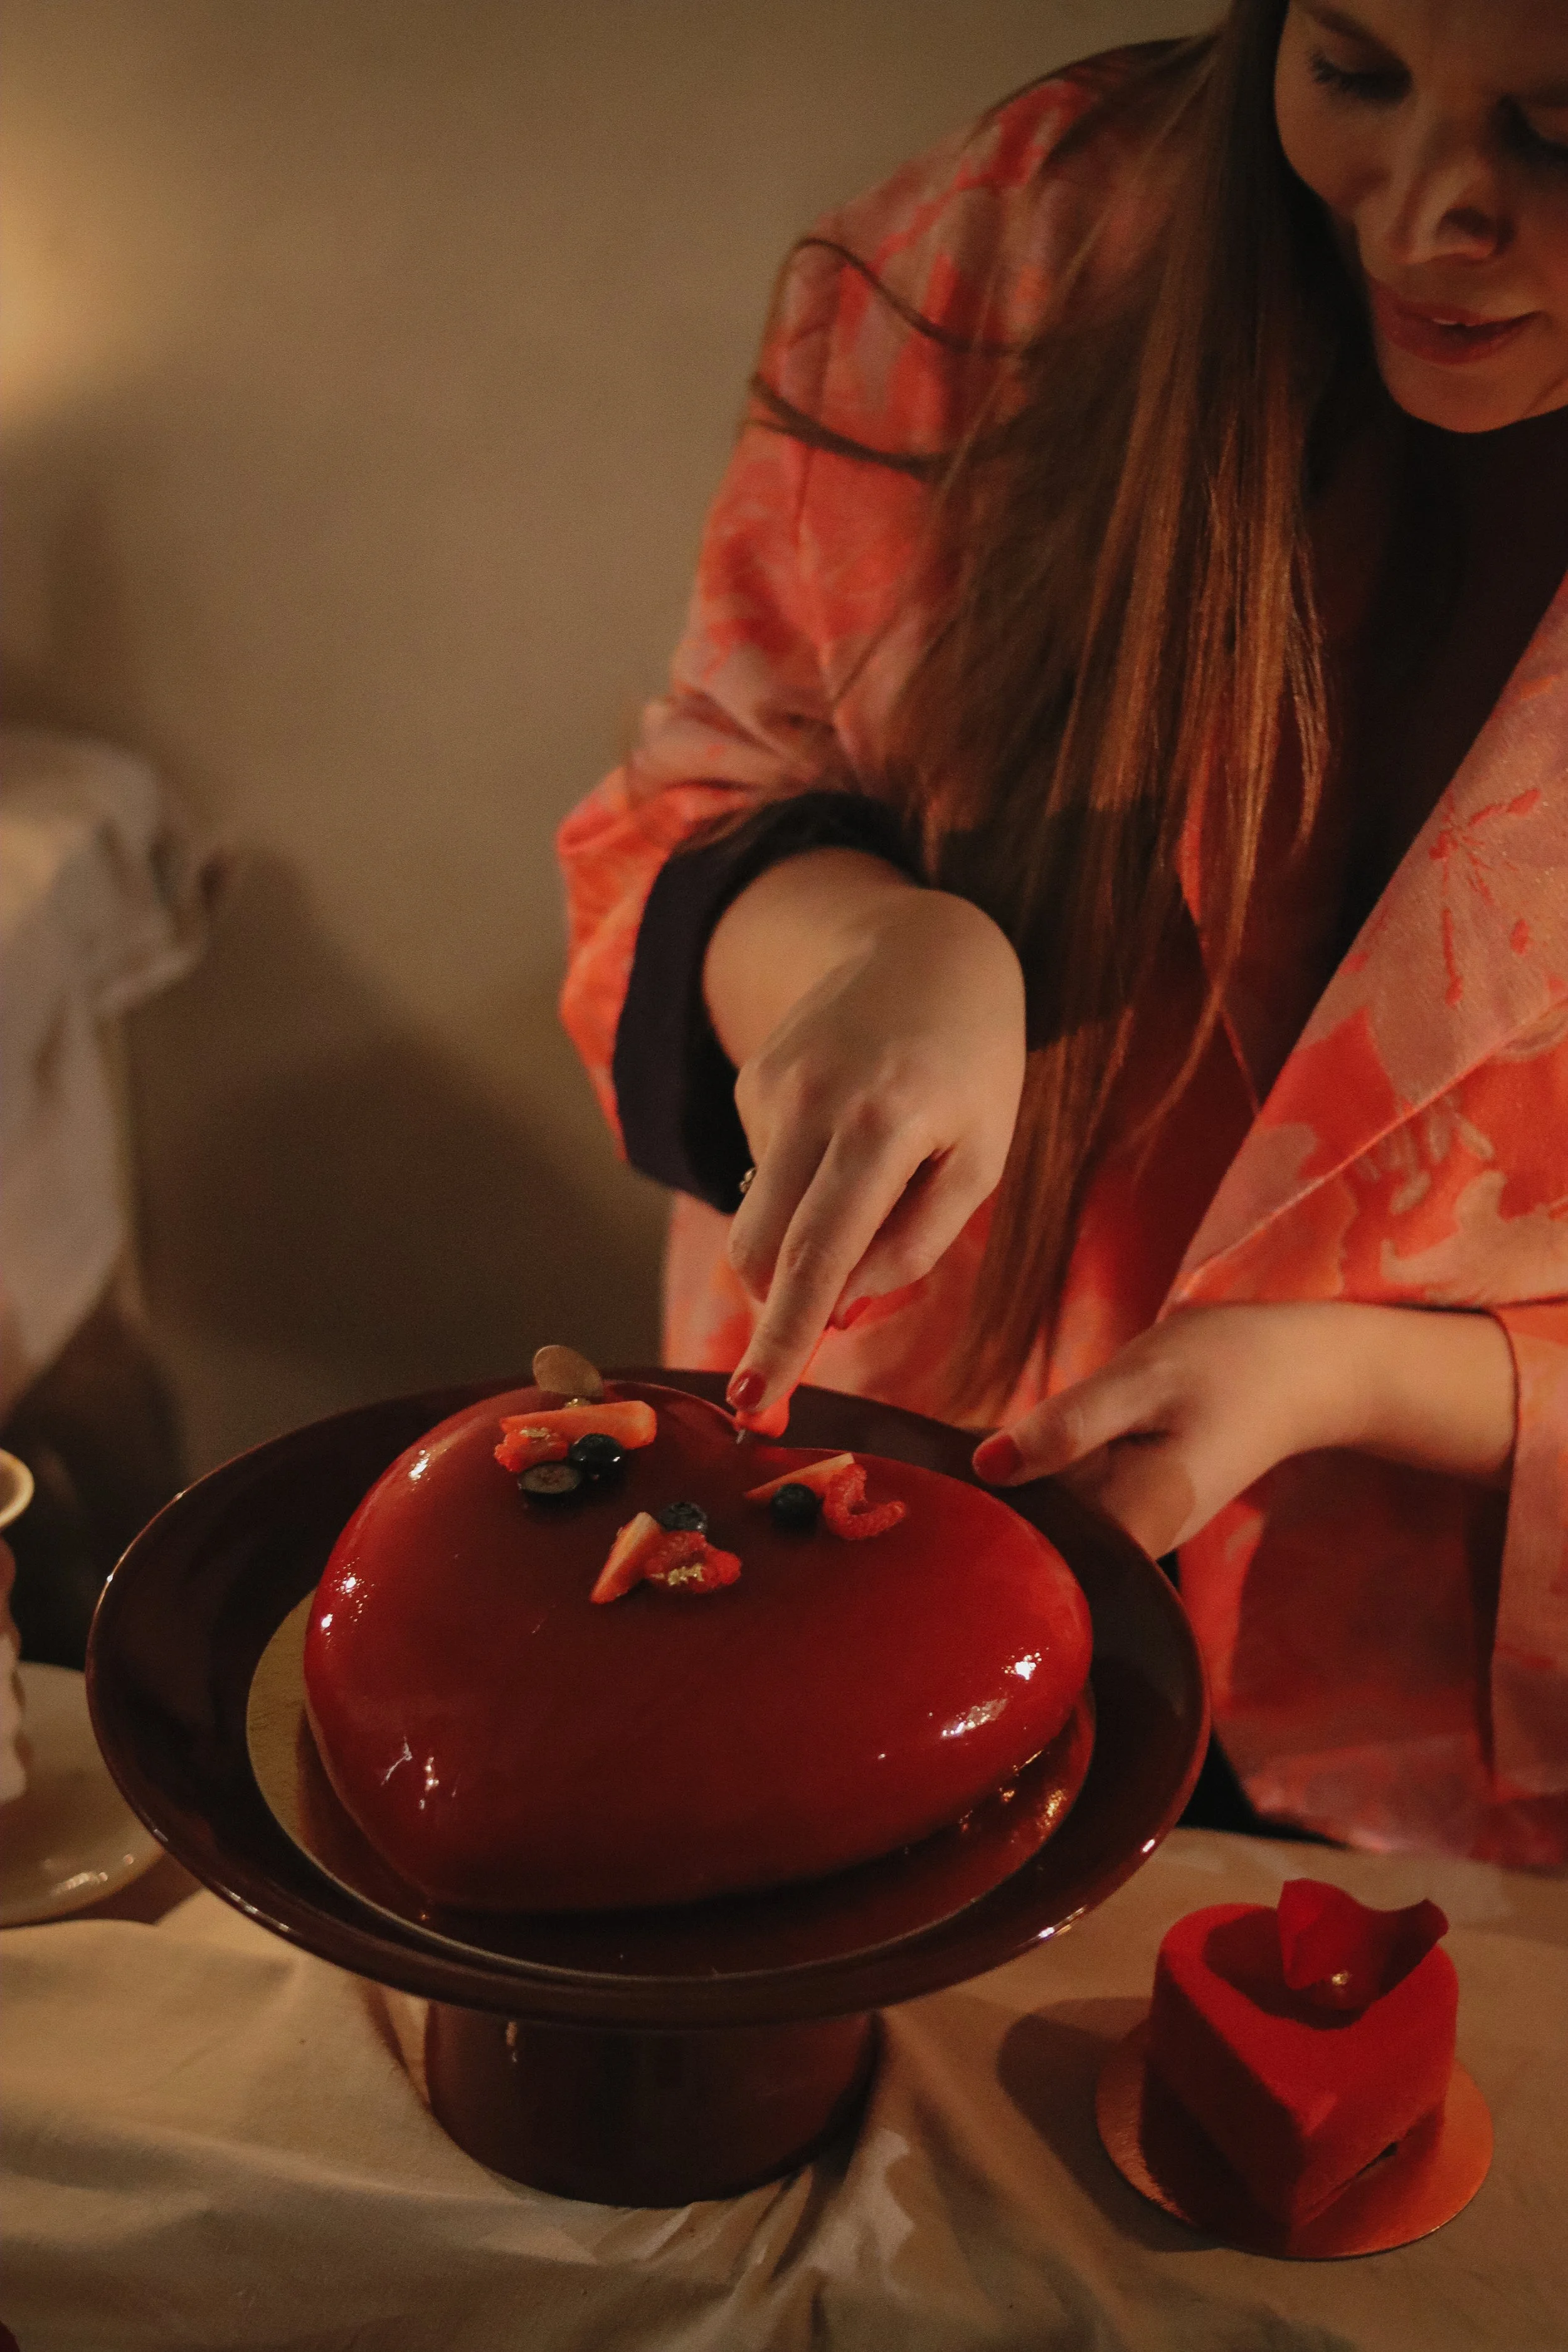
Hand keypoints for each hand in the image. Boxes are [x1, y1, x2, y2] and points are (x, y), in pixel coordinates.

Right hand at [721, 885, 1025, 1412]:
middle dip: (773, 1317)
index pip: (818, 1254)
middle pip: (761, 1249)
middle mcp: (812, 1101)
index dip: (784, 1336)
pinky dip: (797, 1190)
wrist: (926, 947)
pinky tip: (842, 1143)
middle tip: (785, 1373)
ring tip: (863, 1202)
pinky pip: (762, 1170)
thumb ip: (915, 1241)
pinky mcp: (749, 1078)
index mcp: (883, 1125)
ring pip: (753, 1219)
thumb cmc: (972, 1068)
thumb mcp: (981, 1158)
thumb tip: (839, 1313)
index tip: (752, 1401)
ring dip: (793, 1253)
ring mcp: (770, 1085)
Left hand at [970, 1301, 1515, 1556]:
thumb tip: (987, 1466)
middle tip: (910, 1489)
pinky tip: (996, 1457)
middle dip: (976, 1521)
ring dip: (999, 1499)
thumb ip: (1068, 1425)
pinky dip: (1033, 1480)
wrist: (1309, 1372)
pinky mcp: (1130, 1501)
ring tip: (933, 1475)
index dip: (972, 1539)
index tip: (921, 1514)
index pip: (1032, 1557)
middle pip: (1033, 1547)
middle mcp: (1130, 1542)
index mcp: (1134, 1523)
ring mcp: (1130, 1525)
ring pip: (1045, 1523)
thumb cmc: (1231, 1365)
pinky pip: (1065, 1500)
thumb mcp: (1142, 1381)